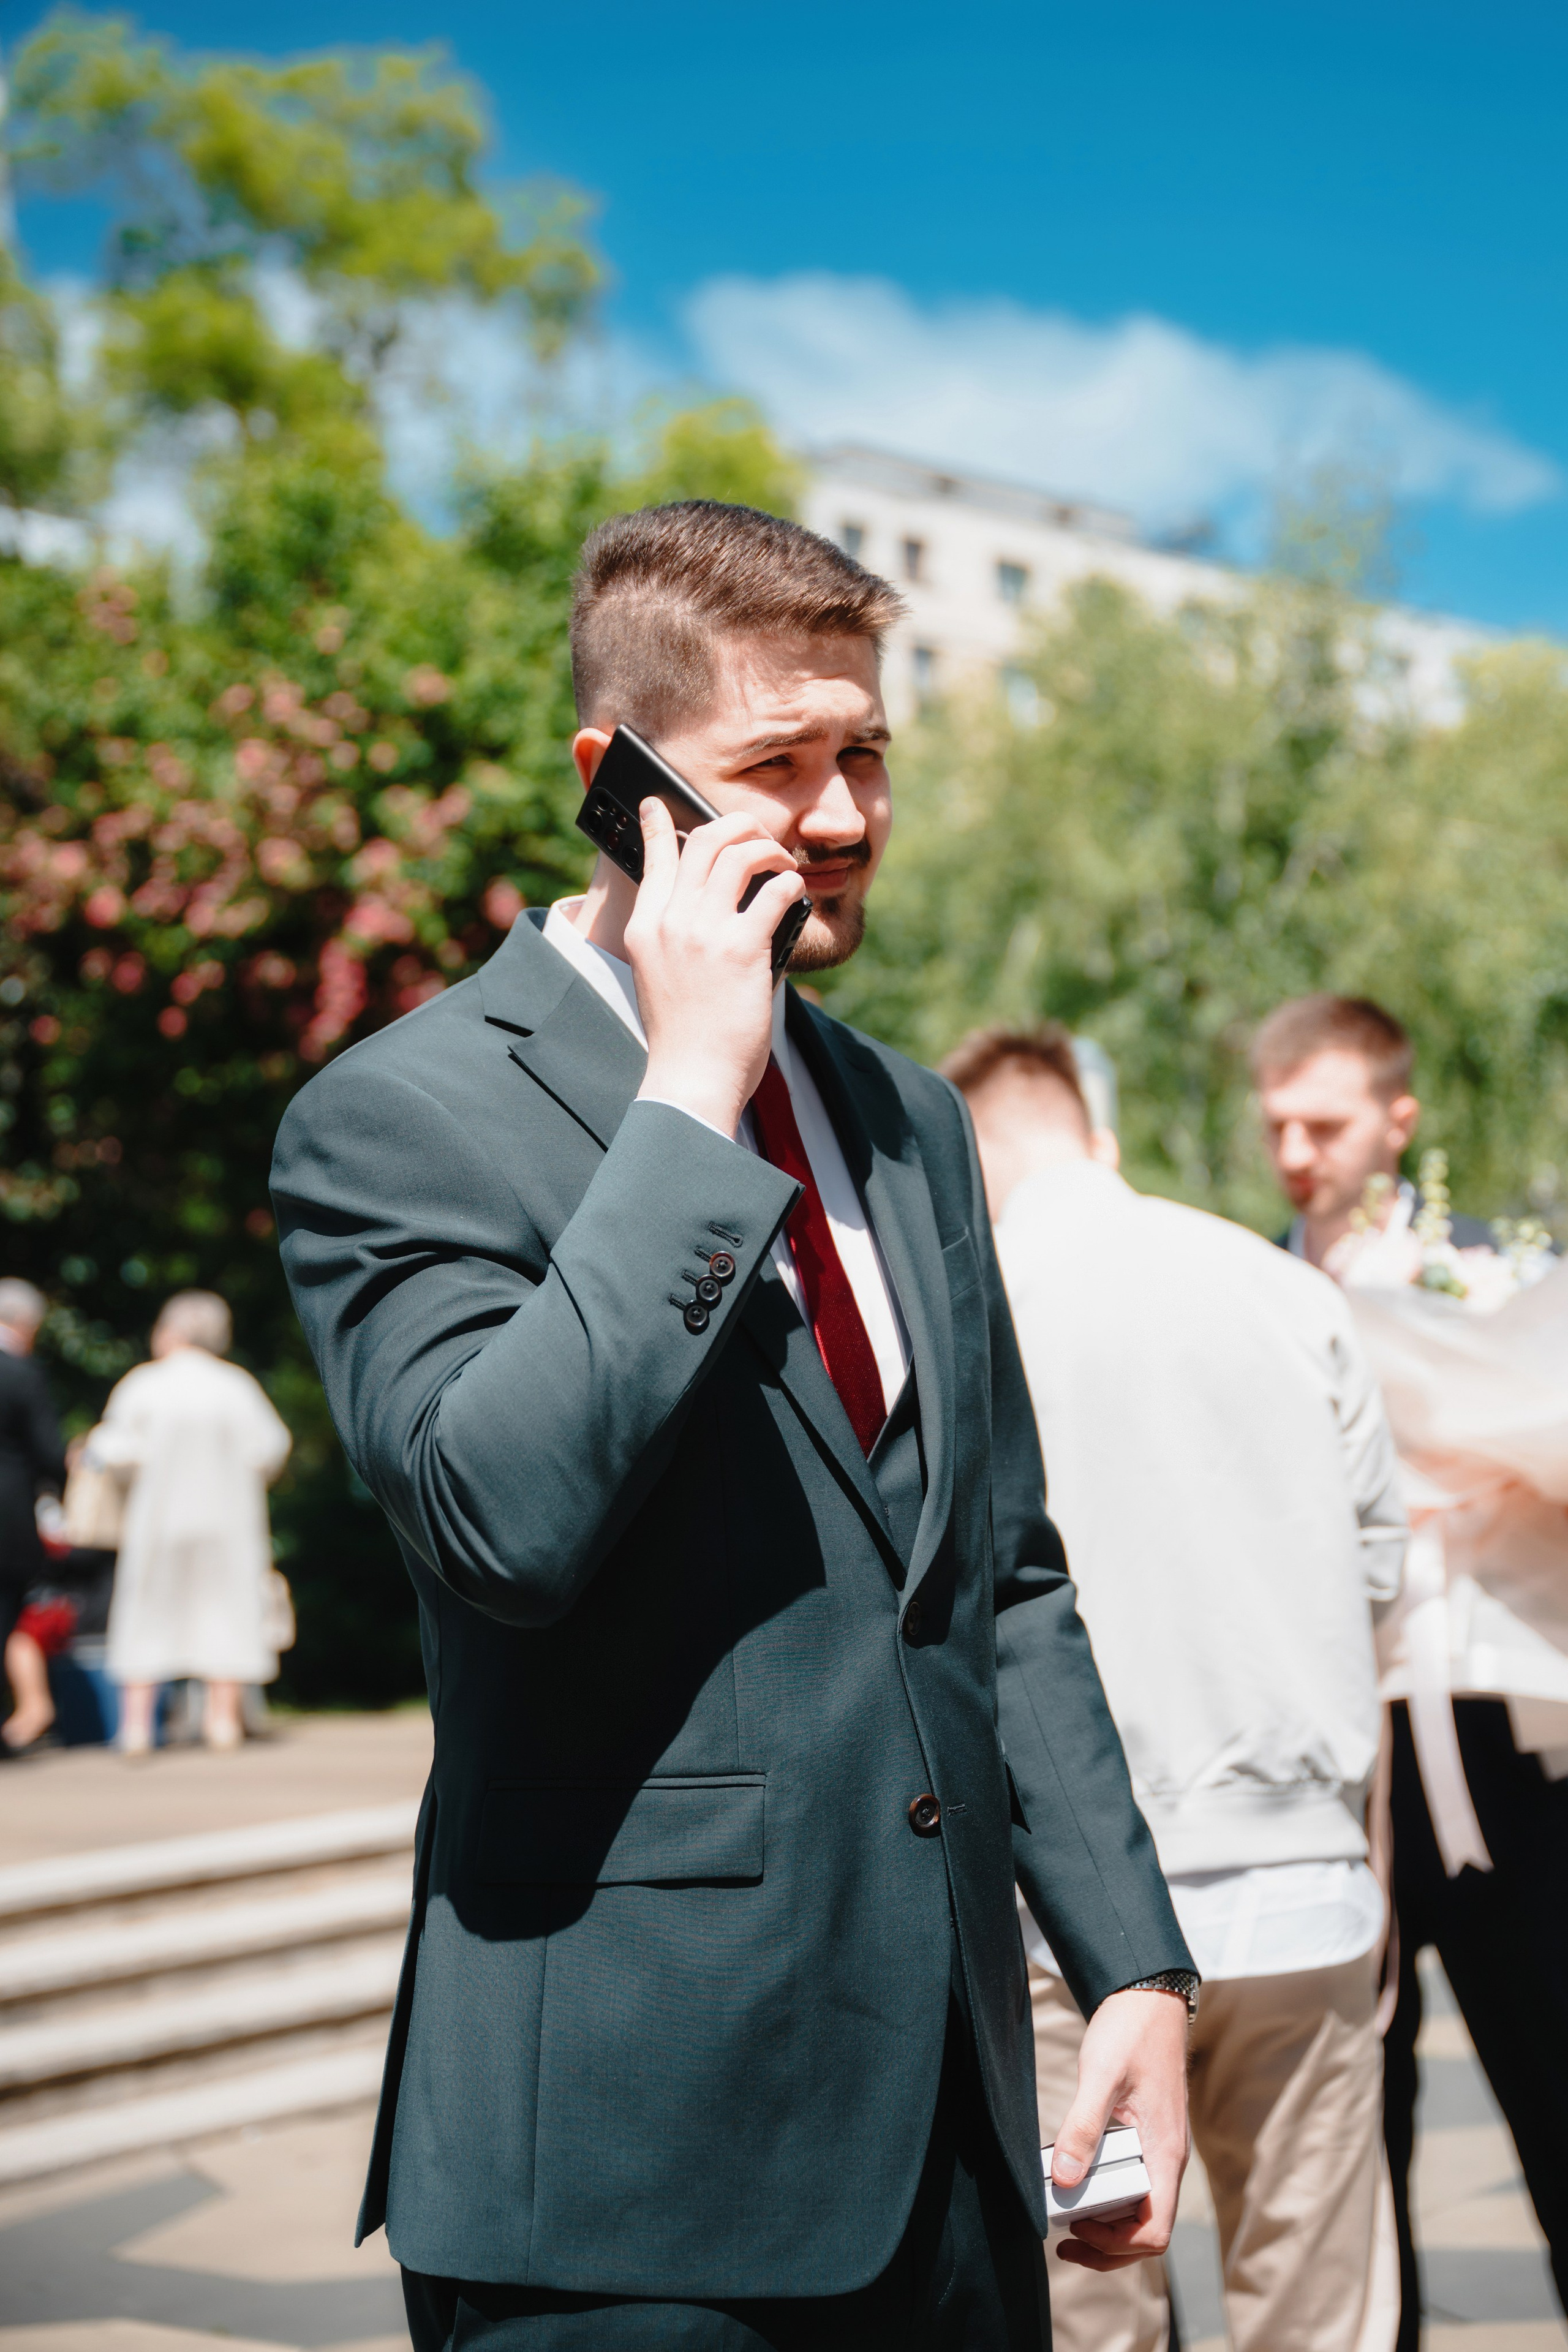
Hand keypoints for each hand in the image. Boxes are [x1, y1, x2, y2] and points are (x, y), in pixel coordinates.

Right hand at [626, 797, 804, 1136]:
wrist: (691, 1077)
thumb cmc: (684, 1037)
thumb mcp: (661, 977)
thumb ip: (678, 940)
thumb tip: (722, 909)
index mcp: (644, 928)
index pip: (653, 859)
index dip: (659, 825)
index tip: (660, 803)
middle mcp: (669, 922)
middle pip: (704, 842)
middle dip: (738, 826)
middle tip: (760, 835)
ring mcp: (703, 932)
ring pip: (739, 854)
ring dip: (770, 851)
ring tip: (783, 865)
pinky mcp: (740, 948)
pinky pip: (774, 892)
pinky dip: (790, 885)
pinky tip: (795, 894)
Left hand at [1051, 1987, 1189, 2271]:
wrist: (1148, 1998)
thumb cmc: (1131, 2032)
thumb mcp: (1101, 2076)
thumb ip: (1083, 2128)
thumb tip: (1062, 2180)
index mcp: (1165, 2153)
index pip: (1156, 2231)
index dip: (1116, 2243)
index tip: (1077, 2226)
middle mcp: (1168, 2159)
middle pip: (1148, 2230)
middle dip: (1108, 2245)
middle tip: (1065, 2240)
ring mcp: (1159, 2149)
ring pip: (1141, 2209)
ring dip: (1107, 2224)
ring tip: (1066, 2217)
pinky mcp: (1147, 2136)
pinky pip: (1134, 2184)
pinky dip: (1108, 2196)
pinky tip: (1077, 2182)